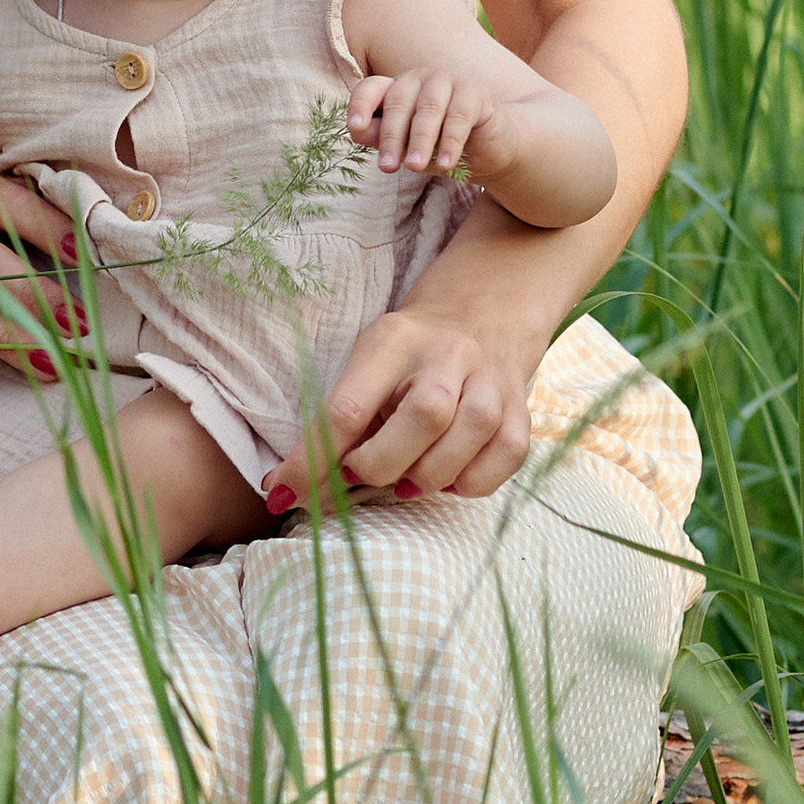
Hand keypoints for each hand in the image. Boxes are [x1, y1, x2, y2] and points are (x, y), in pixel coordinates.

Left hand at [258, 305, 531, 514]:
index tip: (282, 493)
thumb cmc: (408, 352)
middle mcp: (447, 354)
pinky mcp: (520, 408)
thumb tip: (290, 489)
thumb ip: (340, 420)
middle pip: (422, 417)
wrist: (483, 310)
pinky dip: (472, 482)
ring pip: (468, 435)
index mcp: (393, 340)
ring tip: (404, 482)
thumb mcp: (368, 363)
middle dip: (379, 464)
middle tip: (359, 475)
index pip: (347, 407)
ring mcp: (490, 379)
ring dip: (427, 476)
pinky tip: (449, 478)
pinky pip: (505, 456)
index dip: (312, 460)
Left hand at [348, 59, 484, 179]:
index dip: (361, 105)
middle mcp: (421, 78)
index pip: (372, 88)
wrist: (492, 149)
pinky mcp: (475, 93)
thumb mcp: (408, 146)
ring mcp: (448, 81)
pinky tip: (445, 164)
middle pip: (398, 101)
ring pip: (428, 109)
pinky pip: (458, 117)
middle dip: (391, 136)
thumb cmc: (442, 146)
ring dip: (419, 140)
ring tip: (414, 168)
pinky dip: (450, 142)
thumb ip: (383, 137)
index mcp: (399, 88)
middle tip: (387, 167)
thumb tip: (358, 132)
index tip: (355, 127)